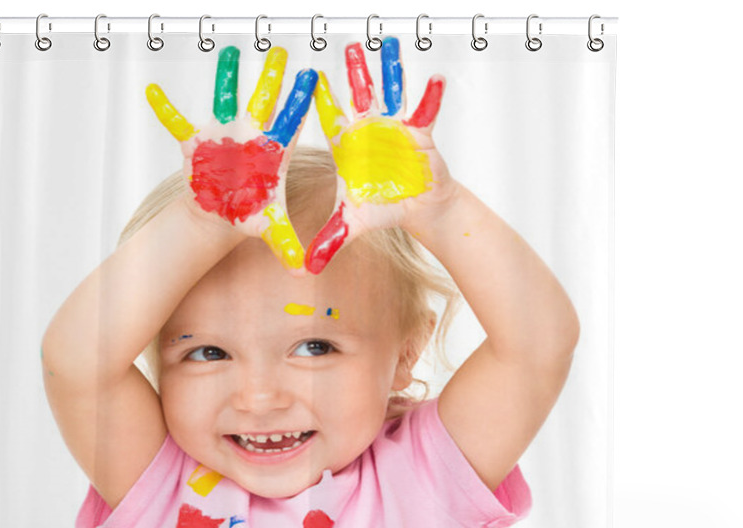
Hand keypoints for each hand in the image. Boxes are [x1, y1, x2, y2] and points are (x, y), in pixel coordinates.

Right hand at [146, 47, 316, 270]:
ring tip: (229, 52)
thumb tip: (305, 273)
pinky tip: (151, 92)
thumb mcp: (269, 228)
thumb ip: (288, 245)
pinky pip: (176, 123)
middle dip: (272, 77)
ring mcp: (222, 135)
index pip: (290, 122)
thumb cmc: (247, 214)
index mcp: (271, 152)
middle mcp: (249, 136)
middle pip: (263, 100)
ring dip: (226, 76)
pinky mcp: (195, 142)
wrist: (219, 212)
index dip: (300, 102)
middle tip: (282, 50)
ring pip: (225, 99)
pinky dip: (163, 110)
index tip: (312, 77)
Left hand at [306, 37, 449, 273]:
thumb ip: (328, 240)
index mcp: (348, 144)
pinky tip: (436, 80)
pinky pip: (426, 112)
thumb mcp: (353, 223)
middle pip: (360, 94)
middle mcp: (370, 129)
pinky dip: (431, 98)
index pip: (331, 117)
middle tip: (348, 46)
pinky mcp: (420, 133)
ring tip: (390, 43)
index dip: (320, 99)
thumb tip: (306, 268)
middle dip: (355, 71)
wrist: (417, 209)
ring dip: (391, 69)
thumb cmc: (384, 209)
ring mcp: (395, 127)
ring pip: (392, 92)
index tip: (308, 77)